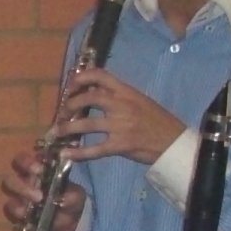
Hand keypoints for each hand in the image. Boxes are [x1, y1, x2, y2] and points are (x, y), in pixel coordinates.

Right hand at [0, 148, 82, 230]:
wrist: (71, 220)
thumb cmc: (70, 199)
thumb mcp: (76, 195)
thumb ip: (71, 195)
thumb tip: (62, 199)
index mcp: (34, 173)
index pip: (21, 161)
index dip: (26, 163)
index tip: (39, 170)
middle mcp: (23, 187)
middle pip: (9, 182)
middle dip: (21, 188)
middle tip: (38, 196)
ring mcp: (19, 206)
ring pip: (9, 204)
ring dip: (18, 209)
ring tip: (28, 215)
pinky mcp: (20, 223)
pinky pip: (14, 228)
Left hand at [55, 69, 185, 165]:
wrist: (174, 142)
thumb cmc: (157, 121)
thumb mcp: (140, 100)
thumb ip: (119, 96)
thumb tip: (95, 93)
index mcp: (127, 92)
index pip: (101, 75)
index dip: (81, 77)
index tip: (70, 84)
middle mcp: (122, 105)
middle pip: (89, 98)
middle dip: (70, 104)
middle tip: (62, 112)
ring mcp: (121, 125)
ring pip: (87, 124)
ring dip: (68, 128)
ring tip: (57, 132)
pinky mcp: (120, 145)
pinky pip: (94, 149)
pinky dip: (78, 153)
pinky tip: (66, 155)